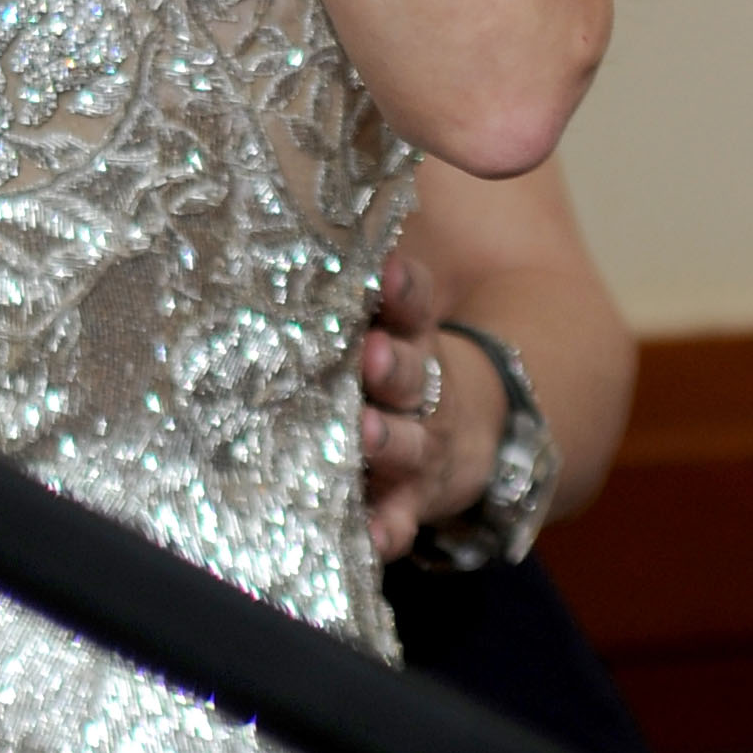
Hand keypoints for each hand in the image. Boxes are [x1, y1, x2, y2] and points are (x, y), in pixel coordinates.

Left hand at [361, 252, 504, 559]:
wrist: (470, 433)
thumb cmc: (400, 361)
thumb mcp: (392, 323)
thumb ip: (354, 290)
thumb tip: (283, 216)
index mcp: (410, 335)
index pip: (413, 304)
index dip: (403, 288)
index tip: (387, 270)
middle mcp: (422, 390)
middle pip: (414, 374)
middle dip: (394, 366)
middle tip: (371, 356)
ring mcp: (423, 448)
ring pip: (409, 444)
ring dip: (389, 441)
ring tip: (366, 433)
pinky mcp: (415, 501)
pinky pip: (403, 519)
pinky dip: (390, 529)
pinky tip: (372, 536)